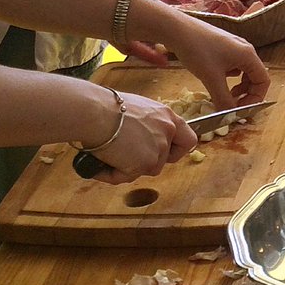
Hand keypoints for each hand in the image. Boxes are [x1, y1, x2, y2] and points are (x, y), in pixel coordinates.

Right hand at [82, 89, 196, 184]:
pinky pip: (129, 176)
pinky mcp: (147, 162)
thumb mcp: (137, 110)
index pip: (188, 138)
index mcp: (167, 116)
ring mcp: (159, 148)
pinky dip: (114, 174)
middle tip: (128, 158)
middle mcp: (168, 131)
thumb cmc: (107, 108)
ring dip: (128, 168)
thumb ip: (147, 124)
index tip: (165, 153)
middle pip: (165, 159)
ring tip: (108, 157)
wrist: (96, 113)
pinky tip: (103, 163)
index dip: (176, 149)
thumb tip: (139, 136)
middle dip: (148, 162)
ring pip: (147, 169)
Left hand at [155, 11, 270, 109]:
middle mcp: (245, 50)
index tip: (240, 110)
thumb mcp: (211, 78)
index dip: (255, 98)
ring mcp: (234, 47)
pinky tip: (215, 80)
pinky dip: (229, 78)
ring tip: (224, 95)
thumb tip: (230, 117)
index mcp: (248, 55)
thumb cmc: (198, 51)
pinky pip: (234, 66)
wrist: (178, 30)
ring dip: (238, 87)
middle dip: (246, 94)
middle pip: (255, 76)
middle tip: (232, 105)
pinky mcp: (223, 46)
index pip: (263, 81)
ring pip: (244, 72)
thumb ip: (223, 99)